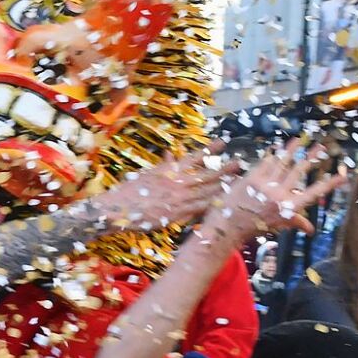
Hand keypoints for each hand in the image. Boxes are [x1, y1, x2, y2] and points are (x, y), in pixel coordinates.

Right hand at [95, 141, 240, 231]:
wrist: (118, 208)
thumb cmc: (130, 191)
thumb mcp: (147, 174)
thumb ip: (163, 167)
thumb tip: (171, 156)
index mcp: (170, 171)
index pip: (194, 157)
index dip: (209, 150)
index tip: (222, 143)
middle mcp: (177, 182)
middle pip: (206, 175)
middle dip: (224, 169)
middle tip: (239, 163)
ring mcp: (179, 199)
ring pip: (206, 192)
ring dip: (223, 187)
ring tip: (237, 182)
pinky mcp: (177, 215)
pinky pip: (199, 209)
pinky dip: (211, 205)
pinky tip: (223, 203)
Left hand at [201, 140, 345, 246]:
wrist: (229, 225)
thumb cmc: (256, 226)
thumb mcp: (279, 225)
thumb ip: (296, 223)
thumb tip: (312, 230)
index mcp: (289, 207)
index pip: (314, 193)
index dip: (330, 184)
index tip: (342, 176)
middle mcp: (280, 194)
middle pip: (299, 171)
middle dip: (312, 157)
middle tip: (322, 146)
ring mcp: (266, 184)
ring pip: (283, 162)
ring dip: (293, 150)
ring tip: (301, 139)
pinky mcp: (252, 177)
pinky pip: (265, 162)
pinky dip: (272, 155)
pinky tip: (276, 147)